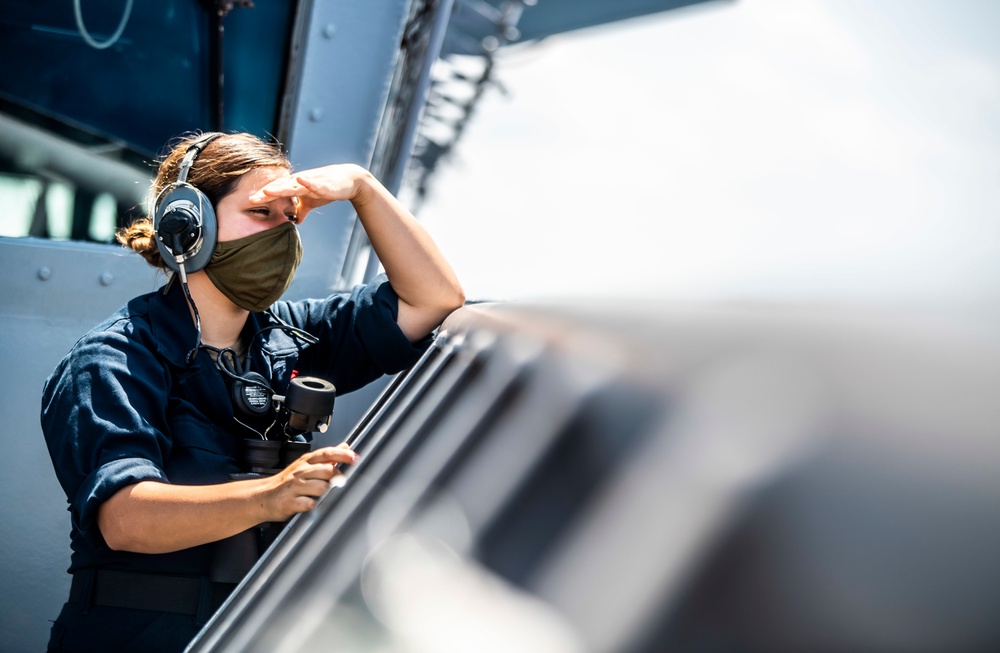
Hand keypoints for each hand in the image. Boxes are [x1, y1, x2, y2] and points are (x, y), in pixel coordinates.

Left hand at [249, 164, 369, 222]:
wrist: (348, 180)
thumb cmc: (327, 189)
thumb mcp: (311, 202)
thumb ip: (301, 210)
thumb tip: (295, 222)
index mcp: (294, 186)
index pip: (275, 192)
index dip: (262, 197)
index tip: (247, 203)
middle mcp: (299, 181)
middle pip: (279, 188)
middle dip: (265, 194)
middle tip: (250, 200)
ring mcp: (310, 181)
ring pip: (292, 185)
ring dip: (280, 187)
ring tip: (267, 191)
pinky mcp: (323, 183)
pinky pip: (313, 183)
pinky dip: (306, 182)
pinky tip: (299, 180)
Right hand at [261, 442, 357, 521]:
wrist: (263, 496)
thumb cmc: (287, 481)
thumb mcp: (306, 464)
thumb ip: (327, 457)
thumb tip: (345, 447)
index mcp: (306, 461)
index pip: (327, 453)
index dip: (343, 455)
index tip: (355, 458)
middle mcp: (301, 472)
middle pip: (327, 470)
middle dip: (336, 477)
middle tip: (337, 483)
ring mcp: (295, 486)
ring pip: (321, 487)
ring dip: (326, 492)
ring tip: (322, 494)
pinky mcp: (290, 502)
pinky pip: (309, 503)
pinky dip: (314, 505)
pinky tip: (312, 504)